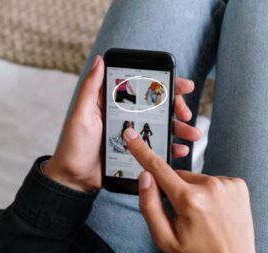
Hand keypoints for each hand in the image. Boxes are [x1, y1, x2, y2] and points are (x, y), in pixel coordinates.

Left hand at [44, 55, 199, 190]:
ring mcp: (133, 136)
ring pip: (161, 128)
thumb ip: (90, 89)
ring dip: (180, 129)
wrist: (75, 177)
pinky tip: (179, 150)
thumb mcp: (81, 115)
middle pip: (158, 108)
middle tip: (186, 115)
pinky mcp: (136, 153)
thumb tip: (100, 60)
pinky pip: (157, 149)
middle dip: (177, 108)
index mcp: (115, 105)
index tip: (183, 85)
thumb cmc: (74, 145)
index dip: (164, 85)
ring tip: (193, 134)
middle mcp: (127, 118)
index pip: (143, 90)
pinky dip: (170, 149)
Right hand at [123, 127, 261, 252]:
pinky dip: (207, 191)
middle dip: (174, 189)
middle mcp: (210, 187)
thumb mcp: (163, 237)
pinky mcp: (238, 185)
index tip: (131, 135)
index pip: (158, 169)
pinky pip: (212, 181)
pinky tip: (213, 210)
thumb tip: (145, 176)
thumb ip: (148, 204)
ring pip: (195, 178)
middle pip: (178, 176)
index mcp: (189, 200)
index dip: (142, 151)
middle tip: (182, 213)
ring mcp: (227, 185)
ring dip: (192, 191)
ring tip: (200, 215)